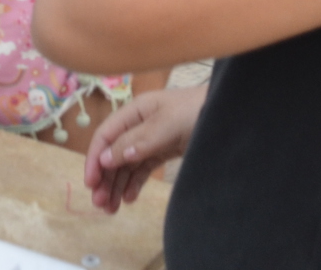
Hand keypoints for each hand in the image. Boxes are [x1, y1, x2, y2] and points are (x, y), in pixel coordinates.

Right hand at [84, 86, 204, 212]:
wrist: (229, 114)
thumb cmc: (197, 111)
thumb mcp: (167, 124)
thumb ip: (138, 141)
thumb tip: (107, 159)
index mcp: (135, 111)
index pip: (106, 136)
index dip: (94, 159)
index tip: (90, 184)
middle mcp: (139, 125)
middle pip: (113, 153)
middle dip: (105, 178)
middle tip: (100, 204)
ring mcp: (152, 140)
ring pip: (126, 164)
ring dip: (116, 185)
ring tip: (111, 209)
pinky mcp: (164, 151)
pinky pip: (143, 169)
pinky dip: (134, 184)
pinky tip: (129, 199)